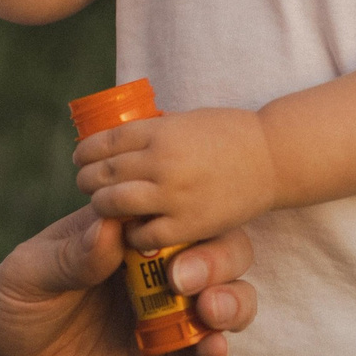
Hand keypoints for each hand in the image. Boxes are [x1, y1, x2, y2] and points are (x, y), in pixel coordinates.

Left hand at [0, 208, 258, 355]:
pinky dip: (214, 352)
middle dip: (218, 260)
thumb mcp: (32, 271)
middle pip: (219, 252)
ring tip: (210, 312)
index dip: (190, 214)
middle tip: (187, 279)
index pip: (179, 212)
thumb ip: (73, 254)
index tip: (172, 230)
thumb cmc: (14, 300)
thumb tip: (111, 226)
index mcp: (131, 234)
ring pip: (226, 300)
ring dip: (231, 302)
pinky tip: (212, 350)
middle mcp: (160, 270)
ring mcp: (166, 316)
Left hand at [75, 107, 276, 251]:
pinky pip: (143, 235)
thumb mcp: (188, 120)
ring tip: (105, 207)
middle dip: (88, 180)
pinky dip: (132, 233)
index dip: (86, 151)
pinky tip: (134, 229)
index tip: (81, 158)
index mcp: (160, 130)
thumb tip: (120, 136)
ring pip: (115, 204)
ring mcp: (174, 194)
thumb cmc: (232, 134)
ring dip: (103, 206)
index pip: (104, 141)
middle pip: (103, 173)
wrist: (275, 157)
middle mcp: (162, 160)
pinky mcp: (188, 224)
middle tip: (87, 184)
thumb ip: (156, 130)